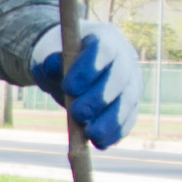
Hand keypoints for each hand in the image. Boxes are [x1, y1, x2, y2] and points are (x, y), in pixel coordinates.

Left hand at [31, 17, 138, 148]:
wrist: (73, 71)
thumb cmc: (60, 62)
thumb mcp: (49, 58)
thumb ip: (49, 62)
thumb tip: (51, 65)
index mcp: (104, 39)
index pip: (104, 50)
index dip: (89, 69)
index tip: (69, 87)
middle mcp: (124, 59)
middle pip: (119, 77)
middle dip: (99, 98)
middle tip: (78, 113)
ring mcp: (131, 82)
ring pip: (127, 101)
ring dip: (110, 120)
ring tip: (90, 134)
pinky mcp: (131, 104)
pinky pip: (128, 119)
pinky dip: (116, 132)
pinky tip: (101, 143)